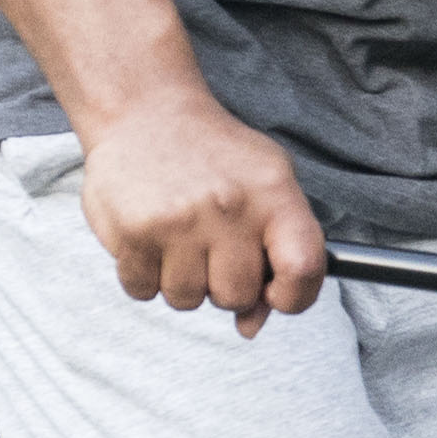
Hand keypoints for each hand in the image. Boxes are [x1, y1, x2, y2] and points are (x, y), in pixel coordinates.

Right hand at [80, 89, 329, 335]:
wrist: (145, 112)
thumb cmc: (215, 157)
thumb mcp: (264, 185)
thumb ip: (275, 253)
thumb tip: (253, 325)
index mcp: (274, 194)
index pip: (303, 268)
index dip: (295, 297)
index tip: (277, 295)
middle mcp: (229, 208)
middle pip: (237, 297)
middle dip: (225, 287)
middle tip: (212, 251)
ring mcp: (178, 221)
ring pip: (187, 300)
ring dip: (182, 282)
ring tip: (180, 240)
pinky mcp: (133, 231)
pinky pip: (142, 291)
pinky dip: (144, 277)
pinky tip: (150, 241)